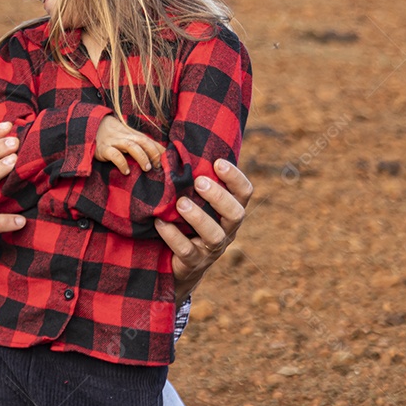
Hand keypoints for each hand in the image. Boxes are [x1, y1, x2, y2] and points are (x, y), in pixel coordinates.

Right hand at [93, 115, 164, 173]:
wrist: (89, 126)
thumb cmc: (112, 136)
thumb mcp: (126, 137)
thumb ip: (140, 145)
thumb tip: (158, 155)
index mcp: (132, 134)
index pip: (150, 140)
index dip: (160, 149)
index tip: (169, 160)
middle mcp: (125, 136)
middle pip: (143, 140)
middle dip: (153, 152)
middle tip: (159, 165)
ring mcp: (114, 142)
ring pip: (131, 146)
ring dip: (141, 156)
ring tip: (146, 168)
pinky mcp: (103, 149)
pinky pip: (114, 154)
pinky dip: (121, 162)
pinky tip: (126, 171)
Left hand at [155, 159, 251, 307]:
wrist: (178, 264)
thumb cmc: (186, 221)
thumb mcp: (195, 201)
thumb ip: (194, 179)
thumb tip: (177, 141)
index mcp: (230, 211)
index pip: (244, 193)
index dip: (235, 178)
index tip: (218, 162)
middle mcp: (227, 230)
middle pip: (235, 214)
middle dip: (219, 197)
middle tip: (199, 181)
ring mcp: (212, 249)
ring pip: (214, 235)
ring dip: (198, 217)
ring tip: (181, 203)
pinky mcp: (193, 263)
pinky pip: (186, 251)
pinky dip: (173, 236)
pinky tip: (160, 222)